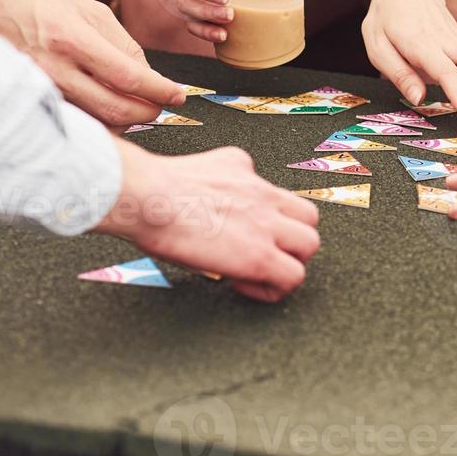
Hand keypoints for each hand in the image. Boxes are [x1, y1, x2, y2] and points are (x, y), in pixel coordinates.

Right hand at [0, 0, 184, 127]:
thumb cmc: (35, 2)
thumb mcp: (86, 8)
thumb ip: (121, 43)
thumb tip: (148, 75)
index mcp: (72, 39)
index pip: (129, 77)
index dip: (159, 91)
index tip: (178, 95)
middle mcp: (54, 69)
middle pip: (115, 108)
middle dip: (148, 112)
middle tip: (163, 106)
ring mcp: (39, 89)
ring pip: (95, 122)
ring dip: (126, 121)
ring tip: (140, 108)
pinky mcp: (30, 101)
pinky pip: (75, 122)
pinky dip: (99, 122)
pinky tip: (110, 112)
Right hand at [97, 140, 320, 302]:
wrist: (147, 197)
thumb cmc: (155, 188)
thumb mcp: (201, 167)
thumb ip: (222, 174)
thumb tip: (213, 187)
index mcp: (246, 172)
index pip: (282, 195)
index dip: (273, 218)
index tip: (251, 233)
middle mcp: (263, 195)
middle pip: (308, 217)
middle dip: (290, 238)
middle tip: (263, 252)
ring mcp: (266, 225)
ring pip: (310, 245)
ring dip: (288, 260)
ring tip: (258, 271)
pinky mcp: (259, 254)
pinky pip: (292, 277)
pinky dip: (273, 288)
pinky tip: (243, 285)